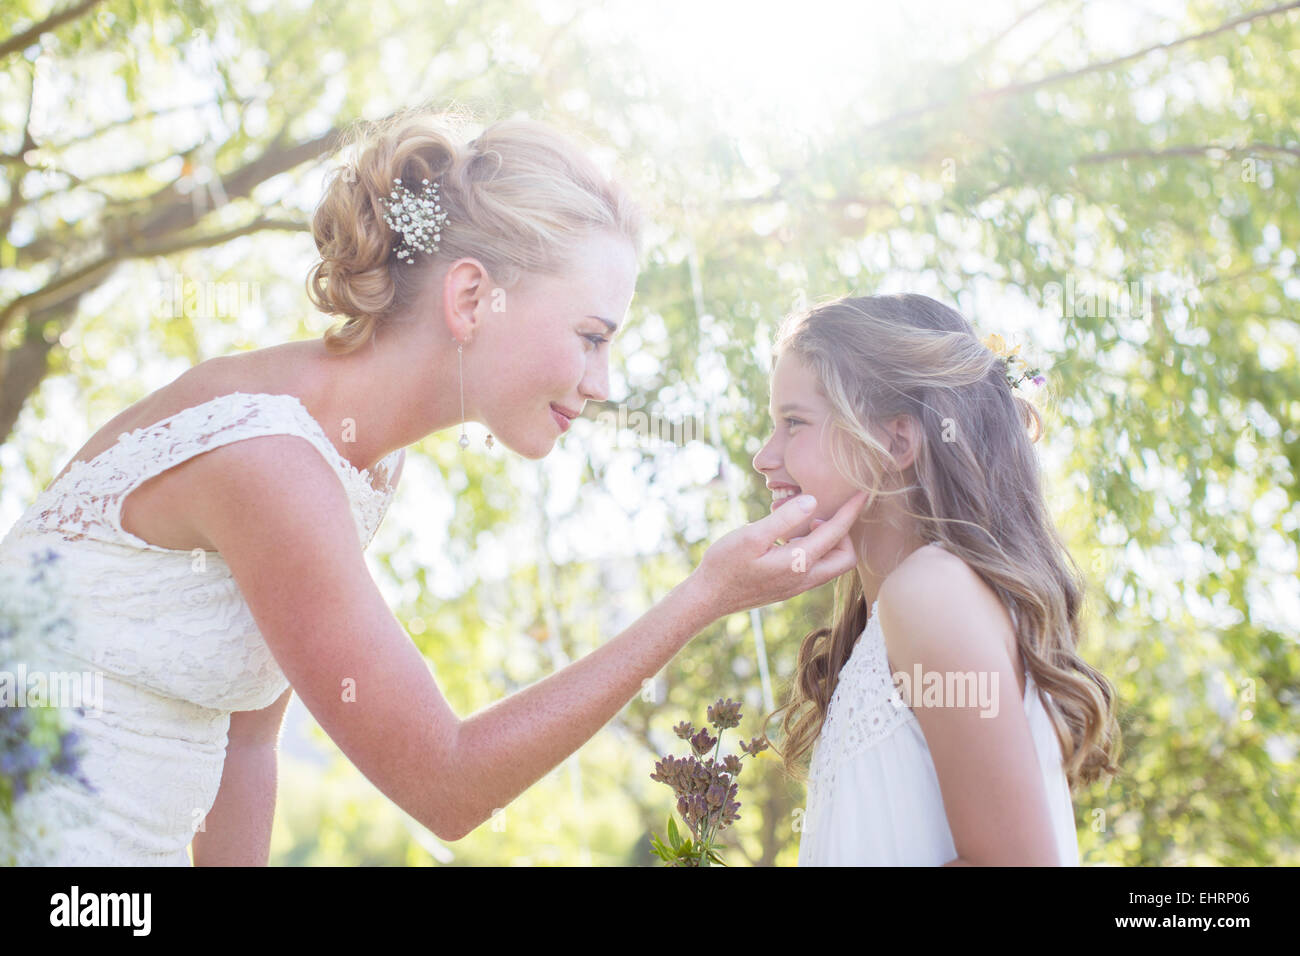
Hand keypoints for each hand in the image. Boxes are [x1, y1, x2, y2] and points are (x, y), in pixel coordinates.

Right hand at [691, 491, 867, 618]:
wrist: (708, 598)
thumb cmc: (725, 564)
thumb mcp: (751, 536)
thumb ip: (784, 520)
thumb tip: (813, 502)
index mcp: (798, 563)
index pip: (836, 534)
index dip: (851, 511)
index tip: (863, 494)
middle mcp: (804, 579)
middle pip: (845, 558)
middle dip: (844, 533)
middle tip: (820, 515)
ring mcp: (797, 587)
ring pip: (830, 566)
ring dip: (828, 542)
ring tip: (802, 524)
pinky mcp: (788, 588)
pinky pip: (815, 569)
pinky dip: (815, 551)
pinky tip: (790, 539)